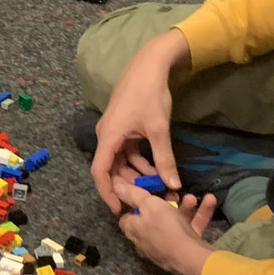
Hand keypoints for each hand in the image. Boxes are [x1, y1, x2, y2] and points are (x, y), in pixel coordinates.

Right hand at [89, 29, 188, 210]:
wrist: (149, 64)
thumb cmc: (150, 94)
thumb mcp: (159, 130)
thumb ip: (164, 159)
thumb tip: (173, 185)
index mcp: (108, 137)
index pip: (100, 172)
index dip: (108, 193)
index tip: (120, 210)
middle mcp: (106, 136)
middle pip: (110, 169)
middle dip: (128, 185)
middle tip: (147, 200)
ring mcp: (113, 131)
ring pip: (120, 161)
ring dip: (136, 174)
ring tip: (158, 186)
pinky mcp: (122, 127)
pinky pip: (126, 151)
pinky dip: (139, 162)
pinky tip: (157, 170)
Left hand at [112, 175, 216, 274]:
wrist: (192, 259)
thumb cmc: (166, 228)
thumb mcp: (149, 205)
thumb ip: (134, 195)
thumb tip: (115, 187)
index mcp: (134, 230)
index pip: (126, 217)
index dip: (133, 203)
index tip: (142, 191)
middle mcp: (146, 241)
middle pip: (152, 218)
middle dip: (165, 203)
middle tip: (172, 192)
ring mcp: (166, 247)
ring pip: (174, 222)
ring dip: (184, 207)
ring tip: (192, 196)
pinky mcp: (184, 250)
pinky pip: (191, 229)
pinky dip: (199, 214)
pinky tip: (210, 200)